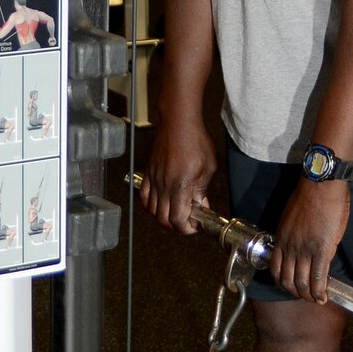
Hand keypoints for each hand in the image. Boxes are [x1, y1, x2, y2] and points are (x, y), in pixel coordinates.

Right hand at [139, 116, 216, 233]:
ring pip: (152, 211)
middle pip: (163, 219)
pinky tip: (160, 203)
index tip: (195, 226)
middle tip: (187, 221)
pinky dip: (150, 206)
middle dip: (176, 226)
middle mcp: (164, 185)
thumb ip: (202, 190)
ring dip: (164, 217)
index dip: (186, 228)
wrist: (178, 122)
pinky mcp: (148, 173)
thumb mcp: (208, 167)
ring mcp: (154, 180)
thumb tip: (200, 206)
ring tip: (176, 212)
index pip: (178, 219)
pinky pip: (144, 197)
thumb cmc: (195, 140)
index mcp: (181, 185)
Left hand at [269, 178, 349, 304]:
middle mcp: (290, 247)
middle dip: (295, 292)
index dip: (282, 282)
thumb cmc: (309, 196)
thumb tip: (298, 245)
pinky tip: (324, 295)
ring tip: (315, 299)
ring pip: (302, 282)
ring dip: (308, 295)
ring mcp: (305, 250)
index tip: (291, 286)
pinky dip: (320, 291)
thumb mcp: (291, 217)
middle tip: (304, 296)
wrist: (321, 185)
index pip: (275, 268)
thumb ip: (292, 234)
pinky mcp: (322, 250)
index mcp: (282, 238)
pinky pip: (318, 277)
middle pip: (287, 280)